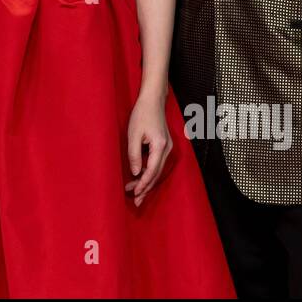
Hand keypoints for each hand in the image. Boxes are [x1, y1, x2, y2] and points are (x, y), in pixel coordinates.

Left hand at [124, 89, 170, 206]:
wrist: (153, 100)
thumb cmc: (142, 114)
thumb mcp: (133, 134)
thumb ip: (134, 154)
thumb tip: (136, 173)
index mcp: (160, 146)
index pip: (152, 171)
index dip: (143, 184)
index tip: (134, 193)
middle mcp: (167, 149)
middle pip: (157, 174)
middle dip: (146, 188)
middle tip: (135, 201)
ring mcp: (168, 148)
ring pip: (158, 171)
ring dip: (148, 182)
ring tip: (136, 193)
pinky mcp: (165, 146)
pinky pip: (158, 164)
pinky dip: (150, 173)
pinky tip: (141, 179)